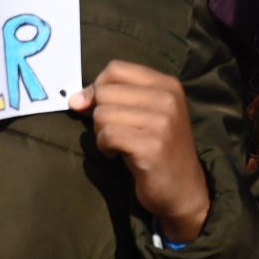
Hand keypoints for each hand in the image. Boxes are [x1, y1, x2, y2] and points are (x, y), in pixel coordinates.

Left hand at [69, 60, 209, 243]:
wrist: (183, 189)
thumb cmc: (154, 146)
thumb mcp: (138, 113)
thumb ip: (109, 97)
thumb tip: (75, 99)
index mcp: (166, 84)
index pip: (115, 68)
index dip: (97, 86)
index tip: (98, 105)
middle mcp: (168, 99)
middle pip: (105, 91)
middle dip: (99, 113)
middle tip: (115, 131)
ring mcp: (163, 122)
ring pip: (103, 113)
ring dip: (101, 132)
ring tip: (119, 144)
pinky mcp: (152, 146)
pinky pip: (108, 135)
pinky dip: (104, 146)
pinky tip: (117, 154)